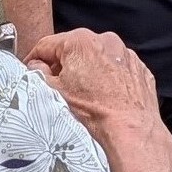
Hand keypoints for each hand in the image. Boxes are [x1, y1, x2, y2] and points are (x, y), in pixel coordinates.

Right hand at [22, 30, 171, 171]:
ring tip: (85, 97)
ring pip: (96, 59)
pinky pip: (116, 69)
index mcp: (80, 41)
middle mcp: (105, 41)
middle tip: (58, 89)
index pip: (46, 44)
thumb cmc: (95, 112)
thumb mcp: (54, 92)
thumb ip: (38, 74)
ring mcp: (125, 54)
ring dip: (87, 72)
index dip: (34, 59)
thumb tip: (36, 67)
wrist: (131, 130)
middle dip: (63, 67)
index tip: (32, 71)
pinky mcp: (139, 69)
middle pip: (73, 50)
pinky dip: (108, 80)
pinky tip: (104, 98)